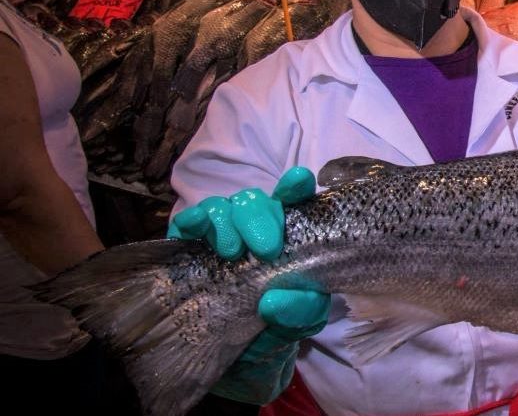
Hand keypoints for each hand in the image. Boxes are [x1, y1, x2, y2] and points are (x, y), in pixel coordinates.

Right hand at [169, 167, 330, 403]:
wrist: (236, 363)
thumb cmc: (274, 330)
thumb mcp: (296, 325)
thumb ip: (300, 311)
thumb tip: (277, 299)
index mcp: (289, 238)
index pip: (295, 202)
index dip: (295, 186)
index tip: (299, 182)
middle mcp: (254, 230)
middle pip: (256, 201)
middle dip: (262, 216)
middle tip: (268, 248)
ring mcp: (220, 236)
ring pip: (223, 206)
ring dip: (229, 223)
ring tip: (232, 252)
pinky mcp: (189, 247)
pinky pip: (189, 222)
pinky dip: (195, 221)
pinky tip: (197, 232)